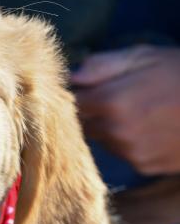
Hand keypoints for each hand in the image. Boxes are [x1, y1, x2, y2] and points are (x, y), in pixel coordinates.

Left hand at [72, 45, 179, 174]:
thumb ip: (103, 65)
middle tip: (120, 98)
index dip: (77, 95)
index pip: (72, 104)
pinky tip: (151, 129)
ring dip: (111, 129)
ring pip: (104, 141)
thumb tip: (74, 77)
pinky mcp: (143, 166)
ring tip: (140, 113)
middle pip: (85, 126)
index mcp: (112, 101)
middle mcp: (116, 131)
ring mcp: (130, 152)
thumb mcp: (144, 56)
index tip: (87, 89)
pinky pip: (124, 154)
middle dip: (95, 113)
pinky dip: (130, 144)